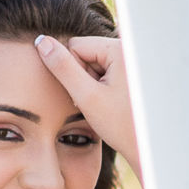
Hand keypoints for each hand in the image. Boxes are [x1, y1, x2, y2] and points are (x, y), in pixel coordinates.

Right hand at [34, 34, 138, 176]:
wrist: (147, 148)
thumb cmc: (121, 126)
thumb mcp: (87, 97)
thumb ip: (62, 68)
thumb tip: (41, 41)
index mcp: (121, 50)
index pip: (76, 45)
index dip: (72, 71)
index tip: (88, 94)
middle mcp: (130, 50)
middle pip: (86, 52)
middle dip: (84, 76)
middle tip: (96, 101)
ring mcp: (133, 60)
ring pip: (94, 62)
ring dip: (92, 83)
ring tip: (105, 103)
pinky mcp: (132, 71)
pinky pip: (107, 69)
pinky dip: (102, 85)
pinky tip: (111, 102)